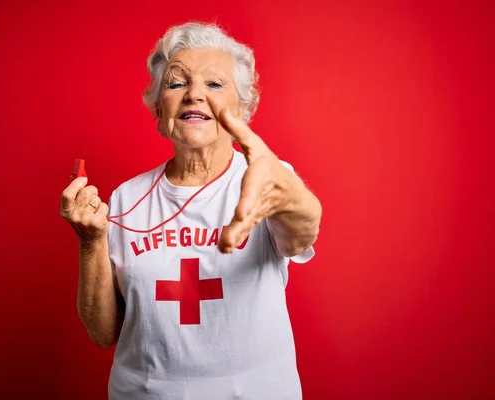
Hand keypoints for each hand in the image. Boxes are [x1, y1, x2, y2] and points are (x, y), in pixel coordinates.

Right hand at [60, 177, 108, 246]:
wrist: (90, 240)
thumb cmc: (83, 221)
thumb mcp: (74, 209)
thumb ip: (75, 194)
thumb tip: (80, 176)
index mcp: (65, 211)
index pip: (67, 194)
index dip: (76, 184)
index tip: (83, 179)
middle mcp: (74, 216)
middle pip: (85, 193)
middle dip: (92, 190)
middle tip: (92, 195)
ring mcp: (86, 220)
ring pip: (96, 199)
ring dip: (98, 201)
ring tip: (94, 210)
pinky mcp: (97, 222)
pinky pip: (104, 206)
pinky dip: (103, 208)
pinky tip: (99, 215)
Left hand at [213, 107, 298, 253]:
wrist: (292, 193)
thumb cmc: (268, 165)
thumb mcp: (256, 145)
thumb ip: (237, 128)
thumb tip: (218, 106)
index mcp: (262, 173)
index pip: (254, 184)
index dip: (248, 199)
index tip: (241, 213)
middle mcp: (263, 193)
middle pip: (252, 208)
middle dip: (242, 221)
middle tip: (232, 233)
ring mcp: (260, 209)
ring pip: (248, 223)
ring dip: (236, 235)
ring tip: (224, 246)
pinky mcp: (254, 220)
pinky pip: (245, 230)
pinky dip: (234, 239)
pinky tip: (224, 248)